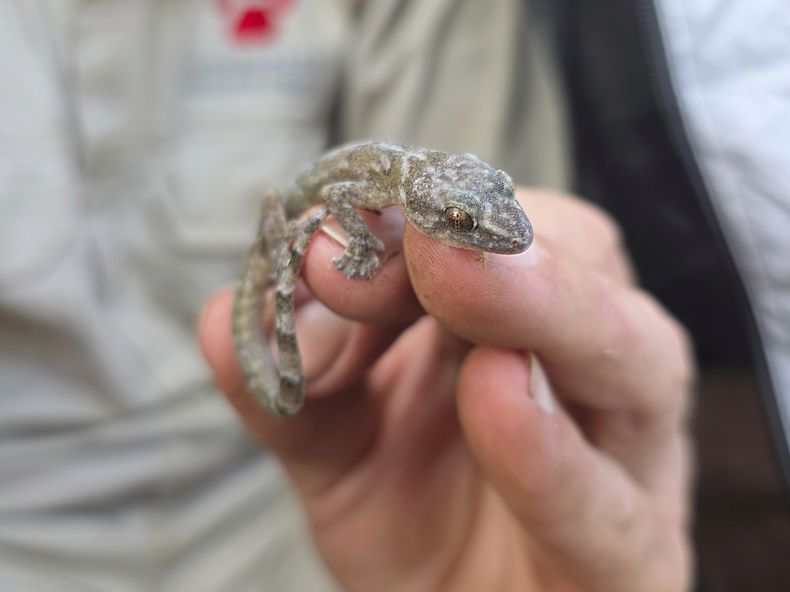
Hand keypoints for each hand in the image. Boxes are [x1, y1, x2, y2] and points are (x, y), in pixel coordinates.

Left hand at [199, 189, 693, 590]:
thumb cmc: (413, 521)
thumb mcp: (340, 444)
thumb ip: (298, 385)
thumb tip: (224, 321)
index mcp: (521, 324)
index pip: (500, 231)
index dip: (425, 218)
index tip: (338, 229)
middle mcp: (591, 372)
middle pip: (586, 266)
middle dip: (490, 241)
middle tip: (412, 232)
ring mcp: (628, 461)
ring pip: (637, 359)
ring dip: (546, 306)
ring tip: (454, 274)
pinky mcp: (634, 558)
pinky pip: (610, 506)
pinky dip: (549, 452)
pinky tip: (495, 396)